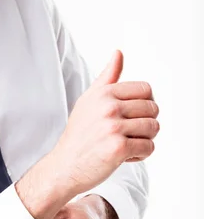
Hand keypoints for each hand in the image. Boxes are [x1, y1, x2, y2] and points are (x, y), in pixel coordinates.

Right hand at [52, 49, 159, 195]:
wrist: (65, 165)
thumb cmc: (79, 133)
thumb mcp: (89, 100)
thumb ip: (107, 77)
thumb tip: (119, 53)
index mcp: (104, 93)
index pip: (146, 89)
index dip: (143, 105)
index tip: (130, 116)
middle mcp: (108, 107)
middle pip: (153, 109)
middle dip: (146, 122)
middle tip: (128, 133)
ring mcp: (113, 127)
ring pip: (153, 128)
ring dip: (144, 139)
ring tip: (126, 143)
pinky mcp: (118, 148)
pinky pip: (149, 147)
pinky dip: (141, 154)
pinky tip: (124, 156)